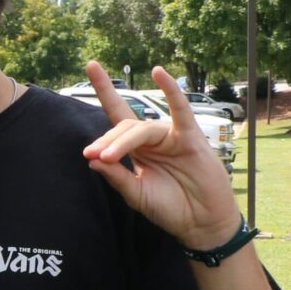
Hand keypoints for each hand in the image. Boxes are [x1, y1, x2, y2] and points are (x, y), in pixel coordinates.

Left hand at [80, 62, 237, 250]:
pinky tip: (158, 73)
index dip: (105, 93)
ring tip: (109, 155)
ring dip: (123, 140)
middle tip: (94, 154)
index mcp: (138, 149)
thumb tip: (92, 159)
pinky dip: (171, 91)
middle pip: (124, 127)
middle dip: (108, 141)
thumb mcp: (136, 194)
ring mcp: (171, 136)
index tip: (90, 66)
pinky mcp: (189, 137)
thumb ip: (117, 177)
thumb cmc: (170, 208)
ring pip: (142, 128)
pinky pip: (179, 111)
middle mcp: (152, 139)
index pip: (117, 118)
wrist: (200, 223)